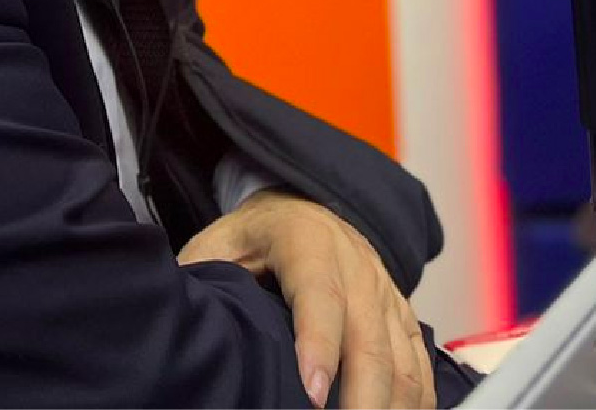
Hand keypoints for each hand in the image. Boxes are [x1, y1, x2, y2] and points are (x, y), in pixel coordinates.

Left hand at [177, 188, 433, 408]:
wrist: (301, 205)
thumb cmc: (251, 238)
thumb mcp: (217, 244)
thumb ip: (201, 281)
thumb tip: (176, 326)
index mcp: (306, 241)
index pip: (318, 294)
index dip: (318, 345)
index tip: (311, 395)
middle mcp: (356, 264)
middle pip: (369, 338)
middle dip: (362, 400)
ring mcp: (385, 290)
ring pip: (401, 358)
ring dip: (391, 408)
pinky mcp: (400, 312)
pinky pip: (418, 363)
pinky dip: (416, 402)